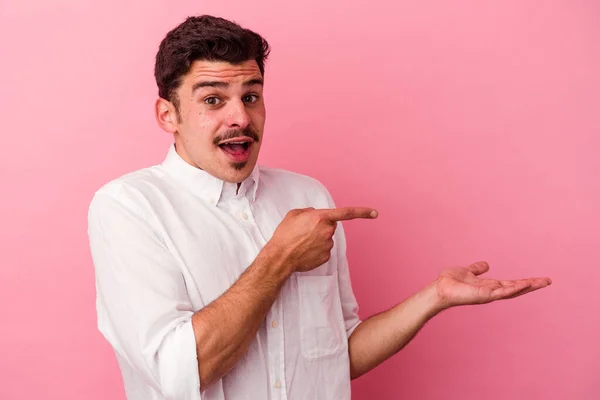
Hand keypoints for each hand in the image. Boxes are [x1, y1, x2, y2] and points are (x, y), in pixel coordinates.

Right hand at [269, 207, 377, 272]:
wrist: (280, 257)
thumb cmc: (285, 234)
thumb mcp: (294, 214)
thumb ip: (309, 211)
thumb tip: (316, 214)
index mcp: (321, 218)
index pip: (346, 213)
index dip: (362, 212)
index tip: (375, 213)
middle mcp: (327, 231)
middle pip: (330, 226)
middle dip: (321, 227)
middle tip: (305, 231)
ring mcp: (328, 245)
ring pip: (327, 239)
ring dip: (317, 239)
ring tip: (301, 242)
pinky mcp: (326, 257)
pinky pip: (324, 250)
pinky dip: (316, 250)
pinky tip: (305, 251)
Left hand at [434, 261, 551, 309]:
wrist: (439, 289)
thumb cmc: (450, 283)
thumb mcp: (467, 272)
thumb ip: (477, 269)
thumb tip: (486, 264)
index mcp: (489, 286)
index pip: (510, 284)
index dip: (524, 282)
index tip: (538, 279)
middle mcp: (491, 291)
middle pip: (516, 288)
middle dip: (532, 285)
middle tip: (548, 281)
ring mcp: (489, 295)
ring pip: (513, 291)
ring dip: (527, 286)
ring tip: (542, 282)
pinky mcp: (484, 296)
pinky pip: (502, 292)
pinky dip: (513, 288)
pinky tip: (524, 284)